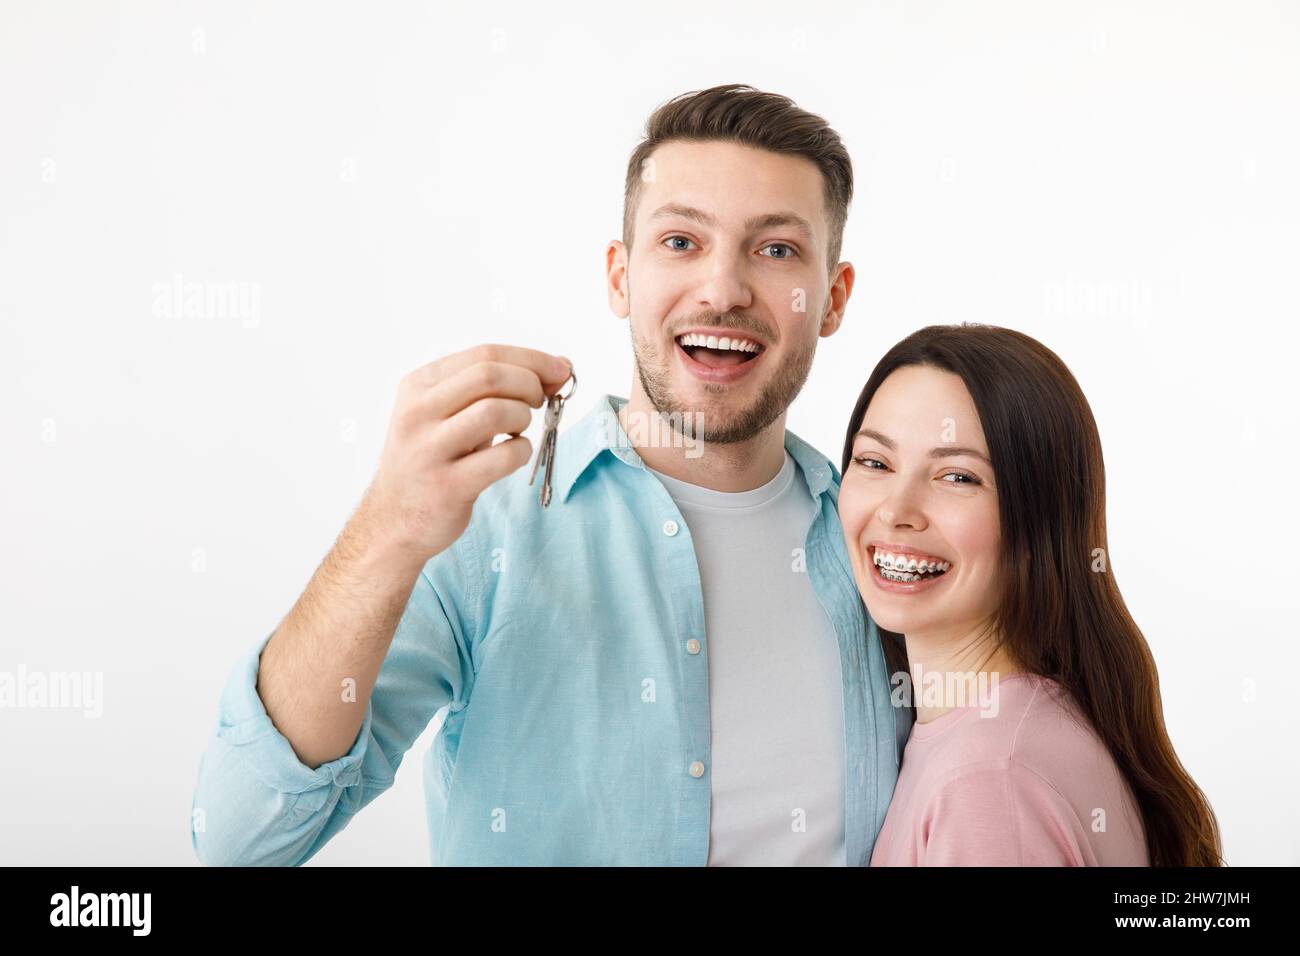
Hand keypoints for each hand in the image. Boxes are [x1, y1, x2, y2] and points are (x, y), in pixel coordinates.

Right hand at [358, 344, 571, 561]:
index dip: (531, 359)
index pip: (484, 354)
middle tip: (539, 401)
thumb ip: (497, 387)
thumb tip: (560, 366)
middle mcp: (417, 413)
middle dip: (530, 384)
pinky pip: (503, 457)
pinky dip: (522, 452)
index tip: (560, 369)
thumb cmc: (434, 459)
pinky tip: (512, 456)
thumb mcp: (452, 414)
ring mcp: (428, 450)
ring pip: (496, 411)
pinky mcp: (447, 486)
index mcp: (418, 385)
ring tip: (518, 430)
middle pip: (490, 375)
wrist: (395, 519)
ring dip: (524, 417)